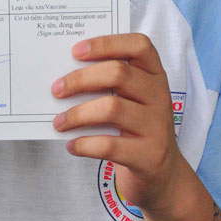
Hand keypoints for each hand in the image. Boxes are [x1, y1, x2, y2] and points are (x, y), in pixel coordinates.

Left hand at [51, 33, 185, 214]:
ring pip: (112, 108)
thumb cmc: (136, 129)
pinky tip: (72, 146)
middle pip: (119, 74)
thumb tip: (64, 77)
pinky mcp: (149, 155)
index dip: (106, 43)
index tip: (75, 51)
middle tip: (56, 90)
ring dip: (77, 114)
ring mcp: (157, 126)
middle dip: (81, 79)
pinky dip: (84, 144)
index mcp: (155, 75)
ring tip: (58, 122)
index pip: (139, 45)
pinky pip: (110, 145)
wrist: (163, 176)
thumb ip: (108, 84)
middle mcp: (159, 96)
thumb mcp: (131, 101)